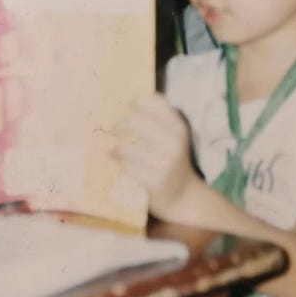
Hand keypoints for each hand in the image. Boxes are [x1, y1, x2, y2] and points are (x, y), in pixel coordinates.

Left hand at [115, 93, 198, 217]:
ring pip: (127, 147)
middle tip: (112, 128)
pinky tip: (117, 162)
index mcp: (179, 128)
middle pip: (135, 123)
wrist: (183, 195)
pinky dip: (120, 164)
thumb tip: (131, 100)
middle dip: (119, 124)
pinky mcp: (154, 182)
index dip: (138, 102)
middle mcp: (173, 143)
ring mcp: (164, 163)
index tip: (128, 104)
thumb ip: (158, 118)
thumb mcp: (174, 137)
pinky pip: (127, 167)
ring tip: (112, 147)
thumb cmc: (172, 160)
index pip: (156, 104)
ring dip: (115, 147)